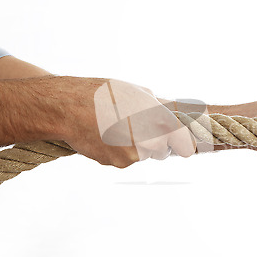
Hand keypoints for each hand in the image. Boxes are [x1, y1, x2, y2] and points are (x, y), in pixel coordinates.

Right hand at [61, 77, 195, 167]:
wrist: (69, 107)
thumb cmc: (104, 94)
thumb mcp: (139, 93)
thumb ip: (160, 109)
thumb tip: (171, 116)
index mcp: (162, 122)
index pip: (187, 147)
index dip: (183, 143)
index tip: (178, 141)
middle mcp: (151, 143)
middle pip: (163, 151)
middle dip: (155, 142)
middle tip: (138, 126)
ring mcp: (134, 156)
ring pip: (143, 155)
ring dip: (135, 145)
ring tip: (116, 126)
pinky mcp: (117, 164)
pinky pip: (126, 159)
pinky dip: (119, 150)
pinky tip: (106, 135)